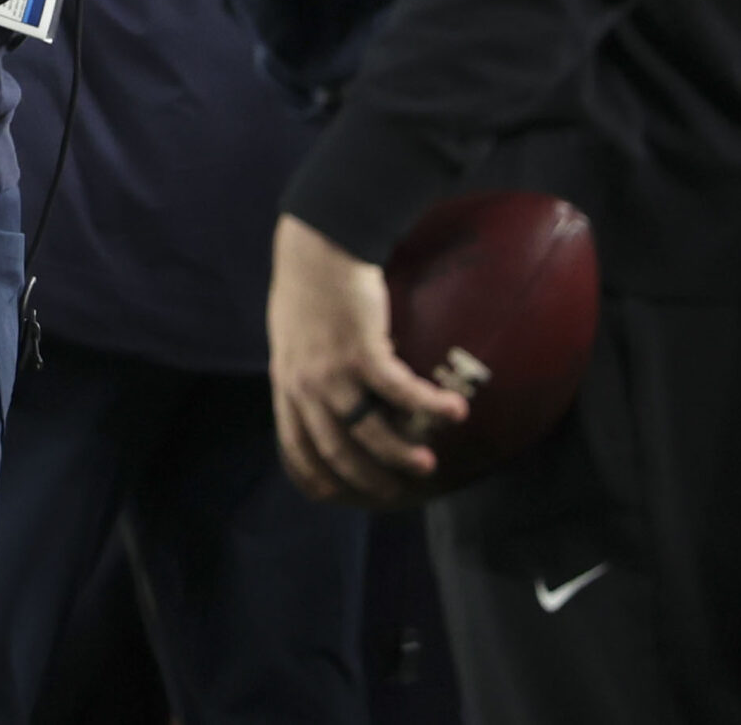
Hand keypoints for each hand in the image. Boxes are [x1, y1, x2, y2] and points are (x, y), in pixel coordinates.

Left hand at [267, 213, 470, 505]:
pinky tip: (455, 411)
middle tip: (396, 490)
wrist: (318, 244)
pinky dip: (428, 405)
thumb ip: (305, 369)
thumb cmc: (309, 286)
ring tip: (427, 464)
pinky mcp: (362, 348)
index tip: (339, 496)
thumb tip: (329, 395)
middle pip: (334, 449)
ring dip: (399, 453)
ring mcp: (332, 368)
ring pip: (367, 430)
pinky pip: (399, 390)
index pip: (293, 445)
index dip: (316, 475)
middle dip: (366, 477)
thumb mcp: (292, 335)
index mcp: (286, 382)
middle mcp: (304, 383)